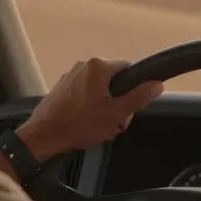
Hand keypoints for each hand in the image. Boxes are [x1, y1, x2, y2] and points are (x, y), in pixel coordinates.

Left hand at [18, 58, 163, 161]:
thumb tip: (157, 84)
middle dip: (118, 102)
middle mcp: (84, 65)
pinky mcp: (62, 87)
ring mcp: (71, 75)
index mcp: (98, 66)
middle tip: (115, 123)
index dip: (134, 89)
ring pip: (100, 89)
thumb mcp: (116, 114)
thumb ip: (139, 97)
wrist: (43, 136)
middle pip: (114, 80)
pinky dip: (90, 106)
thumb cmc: (80, 124)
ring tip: (99, 126)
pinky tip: (86, 124)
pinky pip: (85, 93)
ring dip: (105, 107)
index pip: (129, 69)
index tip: (129, 108)